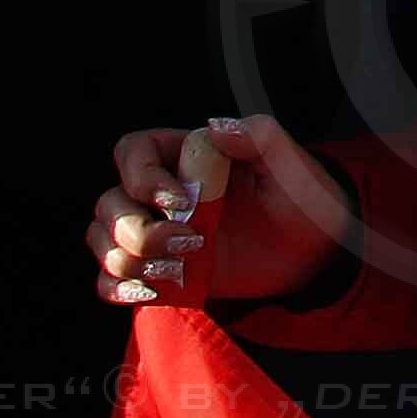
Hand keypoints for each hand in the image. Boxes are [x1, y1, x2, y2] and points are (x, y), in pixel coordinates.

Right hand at [86, 117, 352, 310]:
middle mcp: (161, 194)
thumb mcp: (292, 163)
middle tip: (190, 243)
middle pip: (110, 203)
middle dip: (138, 230)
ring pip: (103, 240)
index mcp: (186, 156)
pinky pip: (110, 279)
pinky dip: (118, 288)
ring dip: (129, 259)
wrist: (313, 252)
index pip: (132, 151)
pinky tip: (152, 290)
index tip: (179, 201)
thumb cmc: (302, 198)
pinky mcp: (159, 270)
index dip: (141, 176)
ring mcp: (157, 233)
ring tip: (177, 270)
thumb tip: (216, 126)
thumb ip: (260, 136)